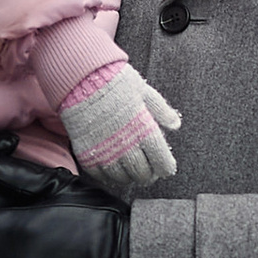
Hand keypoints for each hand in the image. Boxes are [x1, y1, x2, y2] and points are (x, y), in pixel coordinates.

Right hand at [58, 55, 181, 192]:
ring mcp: (105, 151)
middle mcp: (127, 145)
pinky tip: (112, 170)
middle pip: (143, 175)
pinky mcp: (87, 153)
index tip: (164, 168)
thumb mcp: (144, 91)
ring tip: (130, 172)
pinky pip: (101, 176)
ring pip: (122, 178)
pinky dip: (108, 177)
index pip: (162, 162)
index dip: (165, 168)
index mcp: (144, 130)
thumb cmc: (115, 81)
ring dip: (129, 178)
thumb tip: (176, 124)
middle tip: (148, 172)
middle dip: (148, 176)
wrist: (82, 79)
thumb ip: (161, 110)